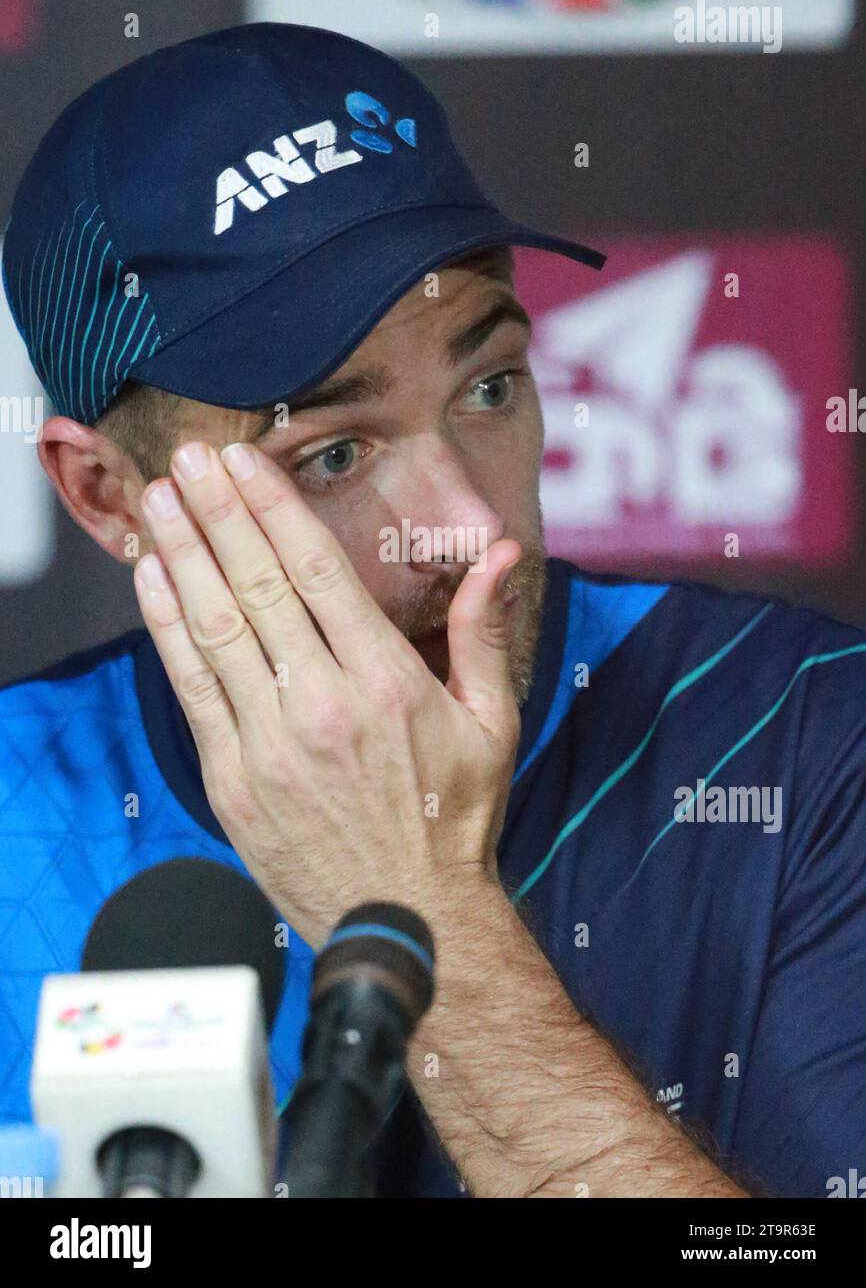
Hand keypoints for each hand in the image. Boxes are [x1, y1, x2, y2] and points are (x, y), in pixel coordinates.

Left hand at [133, 440, 522, 947]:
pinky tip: (154, 580)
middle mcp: (323, 704)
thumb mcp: (493, 722)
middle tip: (191, 458)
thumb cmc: (455, 820)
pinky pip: (191, 687)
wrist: (408, 921)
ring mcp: (270, 744)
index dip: (273, 507)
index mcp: (387, 682)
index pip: (316, 570)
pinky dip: (167, 628)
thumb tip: (502, 554)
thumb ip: (484, 631)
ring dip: (183, 555)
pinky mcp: (232, 781)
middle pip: (257, 584)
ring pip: (215, 627)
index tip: (244, 463)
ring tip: (162, 500)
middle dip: (219, 512)